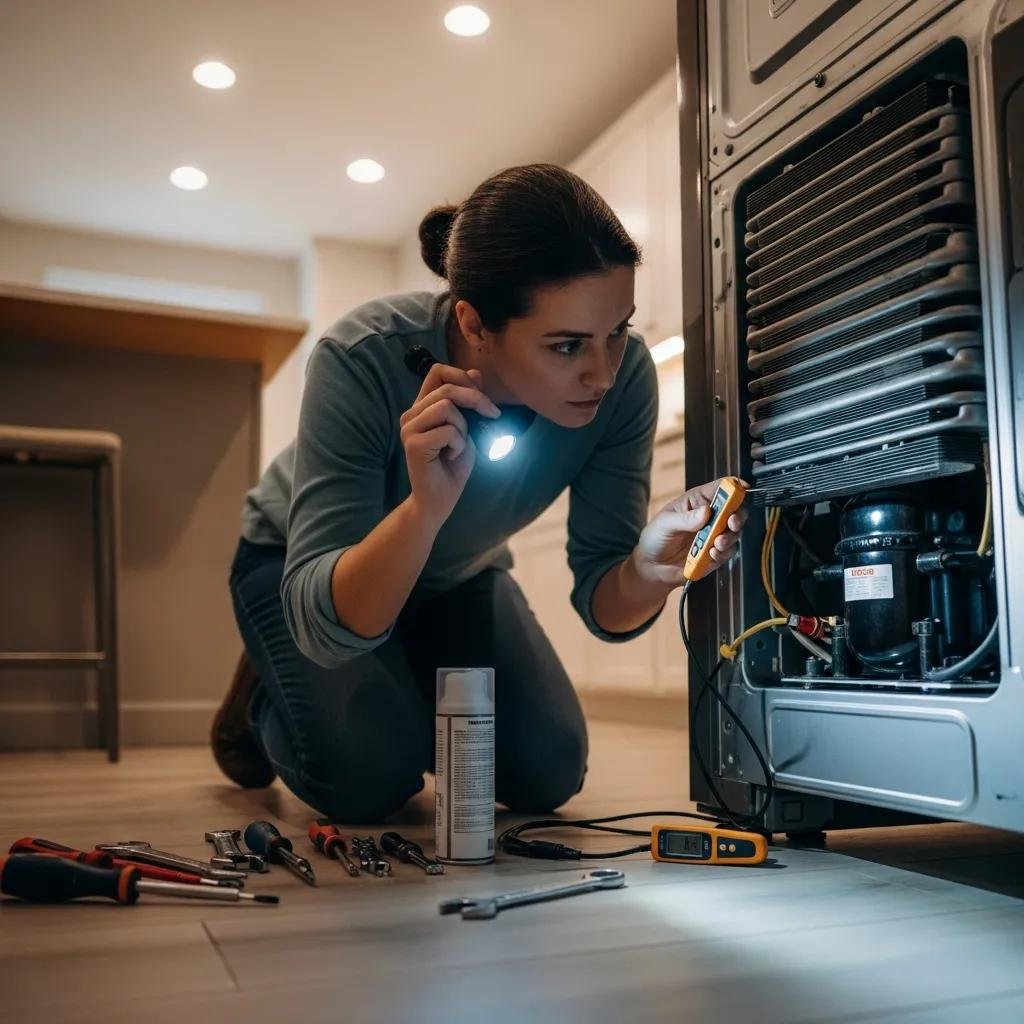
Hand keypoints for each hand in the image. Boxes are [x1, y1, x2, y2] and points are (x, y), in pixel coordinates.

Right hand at [399, 361, 501, 525]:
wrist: (440, 499)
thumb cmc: (453, 465)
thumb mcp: (467, 428)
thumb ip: (467, 401)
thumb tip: (475, 372)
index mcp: (422, 407)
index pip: (437, 372)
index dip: (463, 378)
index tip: (482, 398)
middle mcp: (411, 415)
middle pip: (446, 388)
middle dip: (476, 400)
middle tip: (492, 416)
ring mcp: (409, 429)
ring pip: (446, 407)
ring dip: (463, 428)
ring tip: (458, 446)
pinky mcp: (414, 444)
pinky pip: (447, 430)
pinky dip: (459, 444)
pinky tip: (451, 457)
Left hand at [632, 478, 749, 585]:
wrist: (651, 567)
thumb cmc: (655, 538)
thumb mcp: (665, 524)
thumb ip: (685, 519)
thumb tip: (706, 511)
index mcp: (697, 502)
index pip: (720, 489)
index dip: (733, 486)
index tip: (743, 488)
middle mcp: (709, 517)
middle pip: (735, 510)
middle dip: (738, 516)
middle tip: (731, 523)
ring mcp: (713, 536)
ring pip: (734, 533)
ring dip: (730, 538)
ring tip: (717, 544)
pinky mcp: (715, 554)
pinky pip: (727, 552)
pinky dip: (723, 554)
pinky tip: (711, 555)